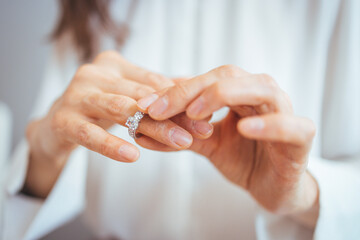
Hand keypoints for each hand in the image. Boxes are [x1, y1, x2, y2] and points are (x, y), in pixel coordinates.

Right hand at [25, 51, 211, 196]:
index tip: (207, 117)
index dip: (182, 101)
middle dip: (175, 115)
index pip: (154, 83)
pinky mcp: (62, 119)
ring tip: (182, 143)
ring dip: (154, 128)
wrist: (56, 126)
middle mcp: (95, 73)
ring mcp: (76, 94)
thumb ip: (157, 92)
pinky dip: (112, 145)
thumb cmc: (99, 109)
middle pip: (142, 96)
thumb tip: (197, 89)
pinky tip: (133, 156)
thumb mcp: (128, 96)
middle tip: (202, 131)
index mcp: (114, 65)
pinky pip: (91, 134)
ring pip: (122, 111)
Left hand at [138, 65, 318, 224]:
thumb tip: (140, 125)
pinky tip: (244, 128)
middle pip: (229, 76)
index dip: (176, 90)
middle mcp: (262, 95)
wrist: (271, 187)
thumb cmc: (242, 159)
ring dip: (224, 96)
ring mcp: (285, 112)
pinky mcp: (301, 138)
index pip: (207, 79)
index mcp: (241, 92)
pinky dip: (268, 124)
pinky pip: (290, 125)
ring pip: (261, 88)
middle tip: (160, 109)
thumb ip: (180, 132)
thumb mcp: (206, 144)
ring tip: (194, 113)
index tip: (145, 106)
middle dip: (191, 90)